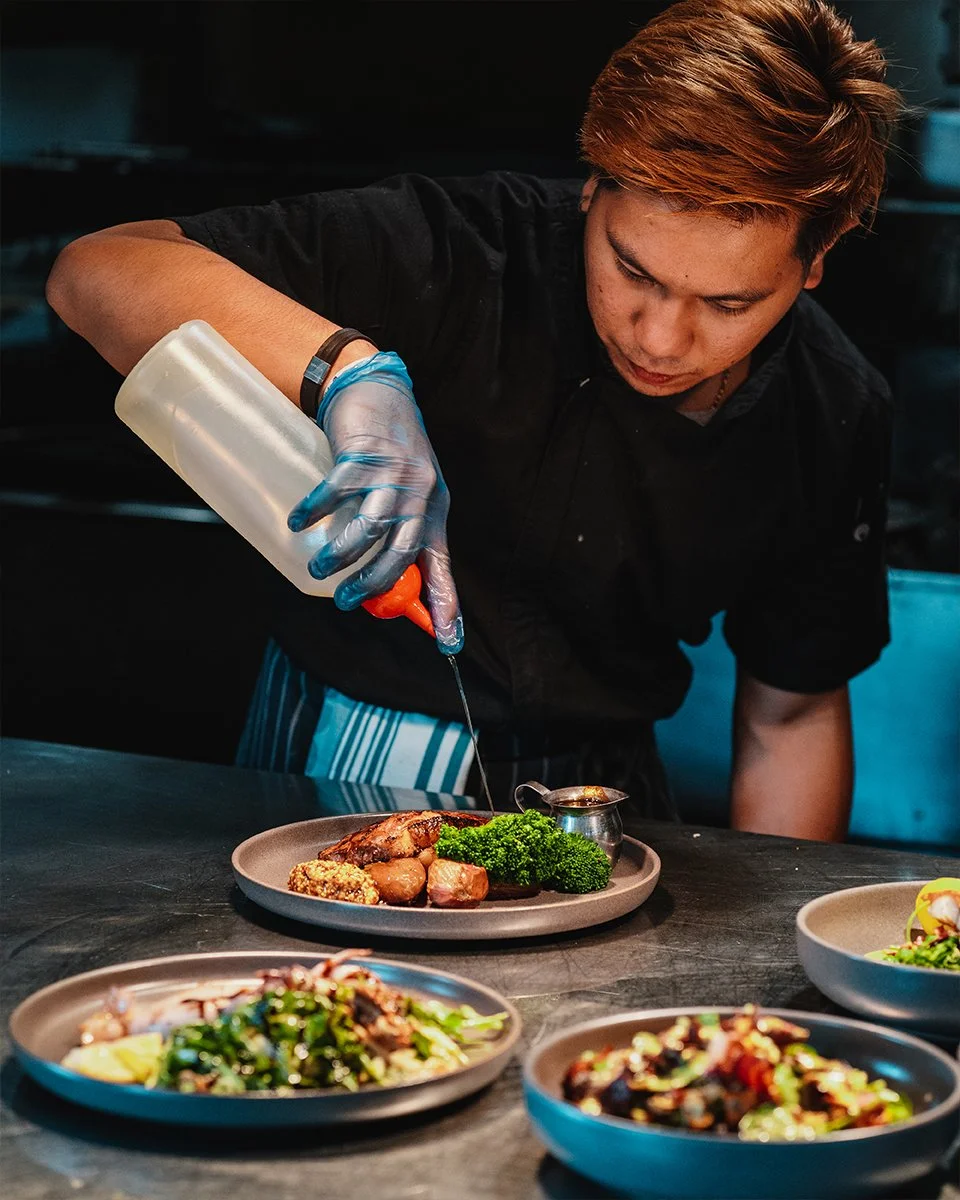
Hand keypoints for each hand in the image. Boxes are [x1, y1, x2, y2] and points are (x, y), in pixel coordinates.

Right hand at [287, 351, 462, 653]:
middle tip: (345, 601)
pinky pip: (337, 491)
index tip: (450, 642)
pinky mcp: (362, 454)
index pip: (441, 565)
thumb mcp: (410, 492)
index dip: (447, 604)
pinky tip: (298, 522)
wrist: (378, 390)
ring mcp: (392, 474)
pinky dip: (314, 511)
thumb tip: (377, 582)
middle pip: (401, 552)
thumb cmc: (392, 450)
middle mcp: (419, 495)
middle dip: (372, 584)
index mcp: (433, 511)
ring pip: (369, 526)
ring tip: (318, 568)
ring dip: (341, 553)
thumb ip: (399, 530)